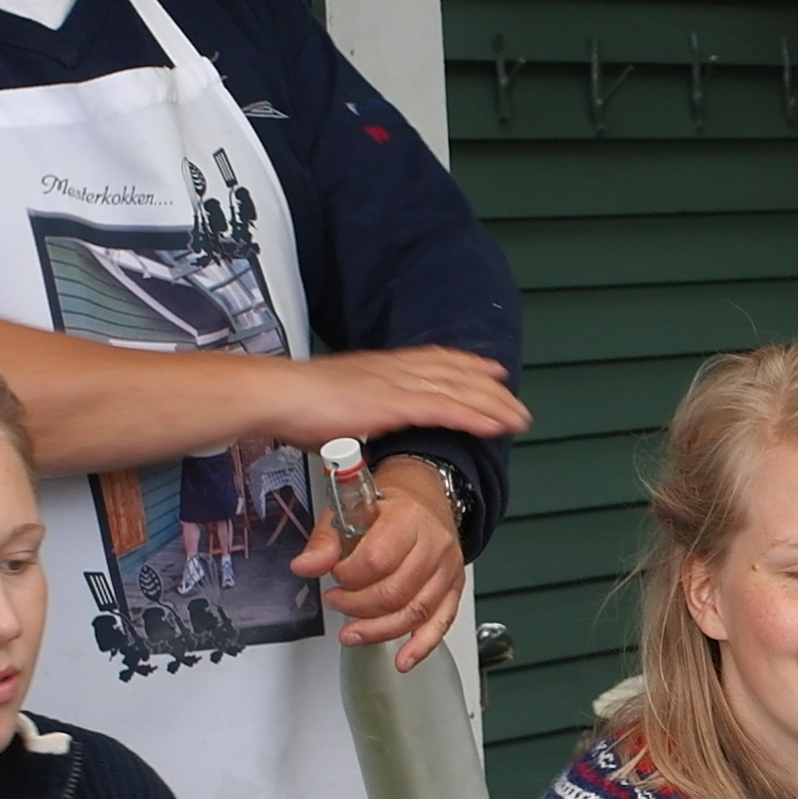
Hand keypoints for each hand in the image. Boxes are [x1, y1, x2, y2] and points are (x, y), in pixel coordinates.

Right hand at [270, 346, 526, 451]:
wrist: (279, 395)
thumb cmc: (295, 407)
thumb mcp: (335, 411)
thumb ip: (355, 420)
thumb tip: (358, 438)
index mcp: (381, 367)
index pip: (434, 360)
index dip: (465, 364)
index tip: (489, 370)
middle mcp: (395, 369)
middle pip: (455, 373)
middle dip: (489, 387)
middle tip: (515, 399)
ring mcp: (397, 385)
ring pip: (459, 391)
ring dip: (493, 405)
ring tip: (518, 418)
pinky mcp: (395, 404)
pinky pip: (446, 409)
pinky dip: (474, 416)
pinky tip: (495, 426)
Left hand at [291, 454, 467, 666]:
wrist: (427, 494)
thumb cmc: (389, 502)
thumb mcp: (349, 507)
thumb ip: (325, 541)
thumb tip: (304, 567)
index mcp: (407, 518)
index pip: (376, 560)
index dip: (349, 576)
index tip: (334, 575)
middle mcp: (433, 544)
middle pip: (395, 592)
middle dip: (357, 606)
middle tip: (335, 602)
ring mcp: (447, 568)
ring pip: (415, 612)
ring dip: (379, 630)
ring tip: (352, 634)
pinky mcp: (454, 587)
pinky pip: (441, 622)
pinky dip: (421, 646)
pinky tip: (403, 660)